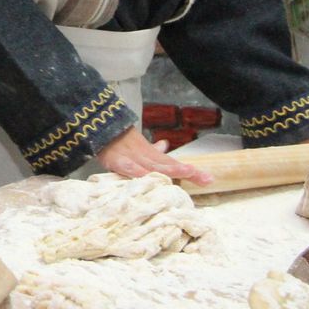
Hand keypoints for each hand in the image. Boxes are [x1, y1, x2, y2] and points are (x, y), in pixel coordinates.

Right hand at [95, 129, 214, 186]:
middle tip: (206, 178)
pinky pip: (129, 168)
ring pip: (153, 166)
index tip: (209, 179)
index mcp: (152, 156)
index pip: (174, 164)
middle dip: (188, 172)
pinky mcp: (117, 160)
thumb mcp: (138, 146)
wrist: (99, 129)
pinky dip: (138, 172)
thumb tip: (165, 145)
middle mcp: (146, 157)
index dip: (191, 172)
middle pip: (170, 166)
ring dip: (170, 169)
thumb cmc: (120, 142)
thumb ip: (152, 150)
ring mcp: (132, 159)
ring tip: (187, 172)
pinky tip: (148, 176)